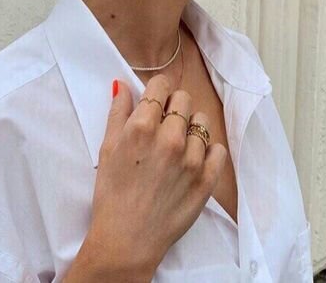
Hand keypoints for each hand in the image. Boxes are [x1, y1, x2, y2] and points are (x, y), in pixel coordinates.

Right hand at [86, 74, 227, 276]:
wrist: (127, 240)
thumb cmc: (112, 194)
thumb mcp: (107, 148)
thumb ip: (118, 112)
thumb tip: (124, 84)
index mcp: (143, 127)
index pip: (161, 84)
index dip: (157, 89)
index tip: (155, 99)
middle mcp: (170, 138)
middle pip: (184, 99)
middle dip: (173, 105)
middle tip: (164, 123)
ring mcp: (192, 160)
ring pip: (202, 122)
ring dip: (190, 127)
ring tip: (177, 144)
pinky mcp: (206, 180)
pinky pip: (218, 149)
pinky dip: (207, 151)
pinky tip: (193, 159)